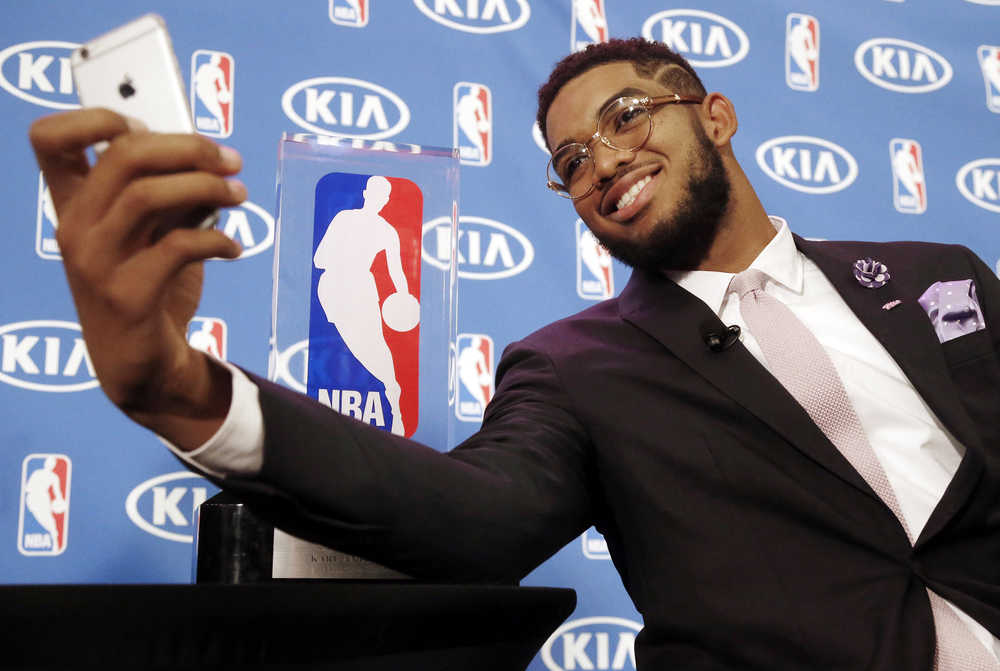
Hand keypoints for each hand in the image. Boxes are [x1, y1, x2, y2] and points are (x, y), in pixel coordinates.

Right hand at [29, 108, 246, 447]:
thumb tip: (209, 155)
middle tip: (231, 160)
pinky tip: (234, 247)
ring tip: (240, 195)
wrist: (142, 366)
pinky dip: (217, 238)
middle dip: (188, 147)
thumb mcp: (153, 233)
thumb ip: (168, 194)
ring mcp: (96, 262)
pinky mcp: (128, 294)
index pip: (49, 139)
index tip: (150, 126)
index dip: (96, 117)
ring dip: (207, 187)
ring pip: (146, 194)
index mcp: (72, 205)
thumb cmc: (149, 288)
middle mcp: (74, 228)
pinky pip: (178, 246)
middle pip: (122, 154)